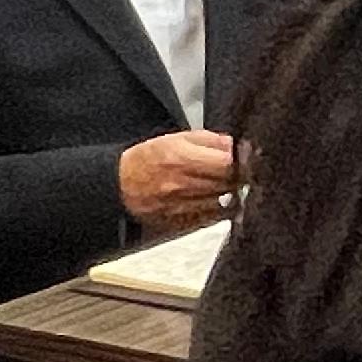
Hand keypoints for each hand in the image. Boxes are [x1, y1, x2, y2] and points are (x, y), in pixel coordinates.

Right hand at [119, 130, 235, 229]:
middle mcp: (181, 184)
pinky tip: (207, 199)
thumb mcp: (178, 139)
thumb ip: (212, 140)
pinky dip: (216, 209)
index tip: (241, 160)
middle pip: (228, 184)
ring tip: (216, 184)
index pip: (227, 163)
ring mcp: (180, 206)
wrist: (120, 184)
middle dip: (235, 177)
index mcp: (181, 159)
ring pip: (223, 202)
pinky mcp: (180, 222)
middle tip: (232, 172)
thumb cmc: (147, 160)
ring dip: (226, 194)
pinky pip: (211, 217)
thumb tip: (237, 145)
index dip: (240, 161)